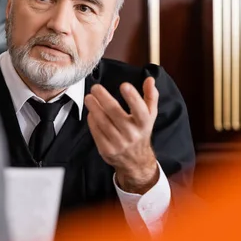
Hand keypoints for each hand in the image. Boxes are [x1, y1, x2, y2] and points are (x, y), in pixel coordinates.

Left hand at [85, 77, 159, 193]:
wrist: (136, 161)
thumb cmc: (141, 133)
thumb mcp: (150, 116)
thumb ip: (151, 96)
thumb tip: (149, 79)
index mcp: (144, 124)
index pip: (140, 109)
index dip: (132, 97)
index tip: (124, 85)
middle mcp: (132, 134)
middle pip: (116, 113)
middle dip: (104, 98)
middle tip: (96, 88)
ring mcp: (119, 143)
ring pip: (103, 122)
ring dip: (94, 108)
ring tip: (89, 98)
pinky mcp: (107, 149)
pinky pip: (96, 132)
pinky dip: (92, 121)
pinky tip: (91, 112)